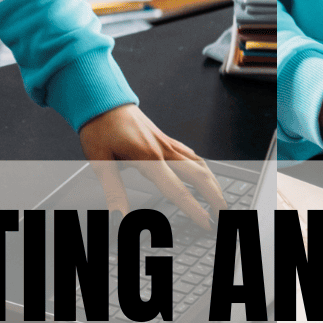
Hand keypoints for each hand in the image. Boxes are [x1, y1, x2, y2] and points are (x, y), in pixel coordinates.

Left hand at [79, 104, 227, 230]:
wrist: (102, 99)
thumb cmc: (99, 127)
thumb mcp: (100, 162)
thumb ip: (113, 192)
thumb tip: (118, 217)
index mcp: (148, 158)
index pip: (177, 190)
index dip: (194, 209)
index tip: (206, 223)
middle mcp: (163, 150)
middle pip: (199, 176)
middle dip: (215, 197)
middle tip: (223, 215)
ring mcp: (167, 143)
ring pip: (200, 165)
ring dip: (213, 183)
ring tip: (219, 199)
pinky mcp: (165, 139)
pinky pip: (191, 155)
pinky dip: (203, 168)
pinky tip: (204, 174)